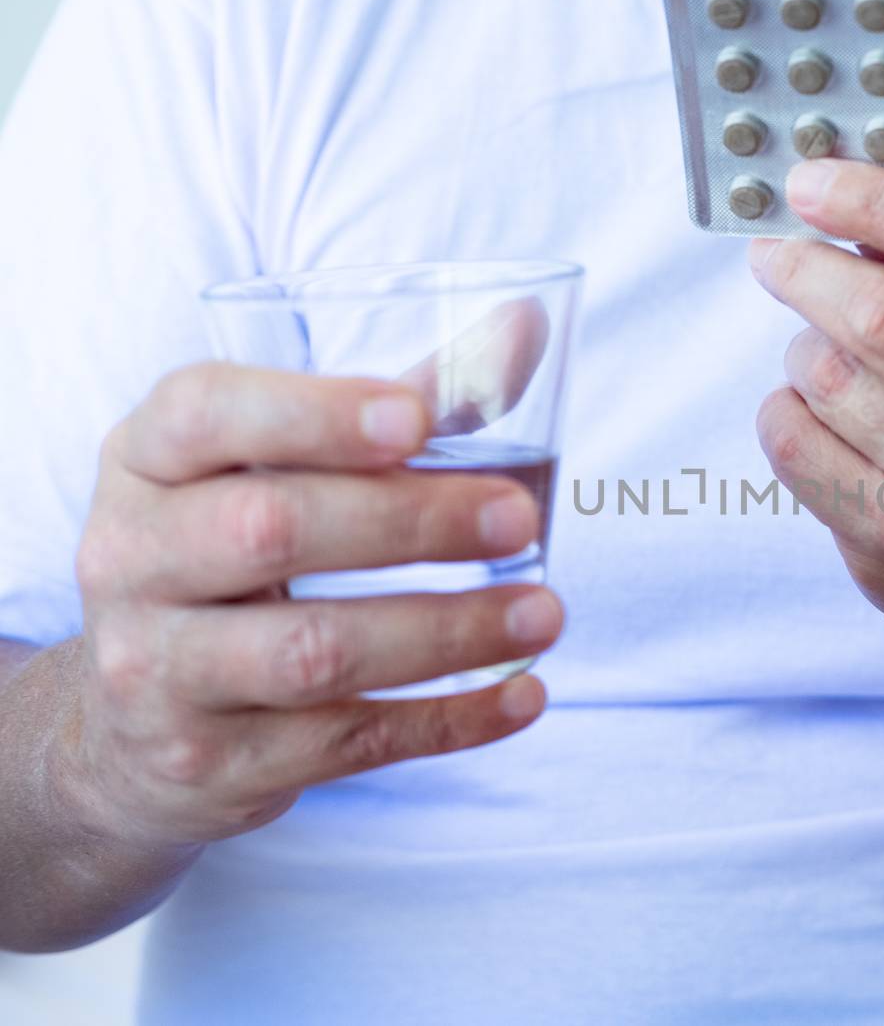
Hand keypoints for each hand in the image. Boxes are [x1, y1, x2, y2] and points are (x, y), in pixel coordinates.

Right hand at [64, 363, 560, 849]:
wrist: (130, 728)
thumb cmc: (237, 557)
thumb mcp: (273, 470)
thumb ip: (400, 403)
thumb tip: (528, 326)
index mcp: (147, 460)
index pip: (207, 415)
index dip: (313, 414)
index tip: (417, 420)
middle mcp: (132, 559)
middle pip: (270, 530)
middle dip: (409, 520)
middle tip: (521, 517)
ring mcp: (159, 671)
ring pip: (312, 652)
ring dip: (447, 630)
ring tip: (547, 612)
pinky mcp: (211, 761)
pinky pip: (346, 743)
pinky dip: (449, 721)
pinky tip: (525, 694)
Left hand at [750, 160, 883, 652]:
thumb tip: (841, 192)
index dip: (879, 198)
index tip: (811, 178)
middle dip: (808, 270)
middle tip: (775, 254)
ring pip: (827, 375)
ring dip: (806, 350)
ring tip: (826, 357)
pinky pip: (793, 437)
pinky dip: (787, 410)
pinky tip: (822, 418)